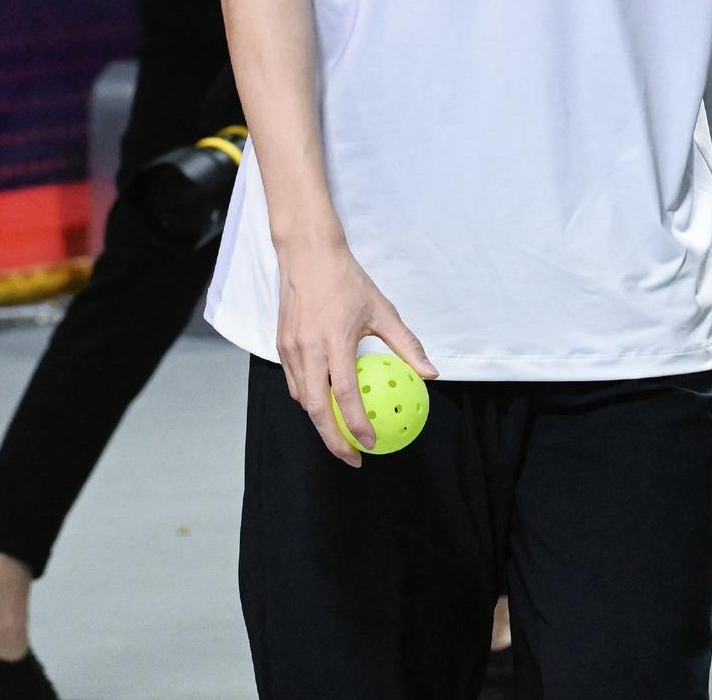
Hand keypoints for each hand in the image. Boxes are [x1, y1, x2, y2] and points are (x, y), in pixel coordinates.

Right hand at [275, 237, 438, 466]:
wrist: (307, 254)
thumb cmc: (347, 280)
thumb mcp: (382, 310)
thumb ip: (407, 344)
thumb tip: (430, 373)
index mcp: (335, 342)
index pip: (345, 395)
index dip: (357, 425)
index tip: (371, 444)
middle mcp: (309, 349)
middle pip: (317, 409)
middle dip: (333, 440)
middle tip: (352, 457)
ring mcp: (291, 349)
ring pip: (302, 399)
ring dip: (320, 422)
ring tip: (340, 436)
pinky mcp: (281, 345)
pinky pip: (294, 383)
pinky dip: (308, 400)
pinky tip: (324, 403)